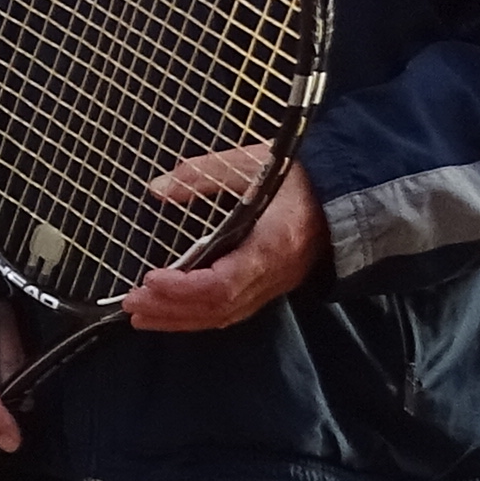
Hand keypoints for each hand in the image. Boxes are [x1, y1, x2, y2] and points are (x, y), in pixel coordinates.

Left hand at [123, 164, 319, 332]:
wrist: (349, 189)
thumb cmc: (300, 172)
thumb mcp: (252, 162)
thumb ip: (203, 174)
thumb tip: (158, 188)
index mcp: (273, 245)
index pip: (225, 283)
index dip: (185, 287)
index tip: (151, 278)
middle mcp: (275, 274)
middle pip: (218, 307)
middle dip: (171, 308)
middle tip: (130, 304)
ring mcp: (276, 284)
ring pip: (224, 315)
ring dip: (180, 318)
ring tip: (141, 315)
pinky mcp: (272, 286)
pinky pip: (233, 310)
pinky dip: (199, 315)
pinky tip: (174, 311)